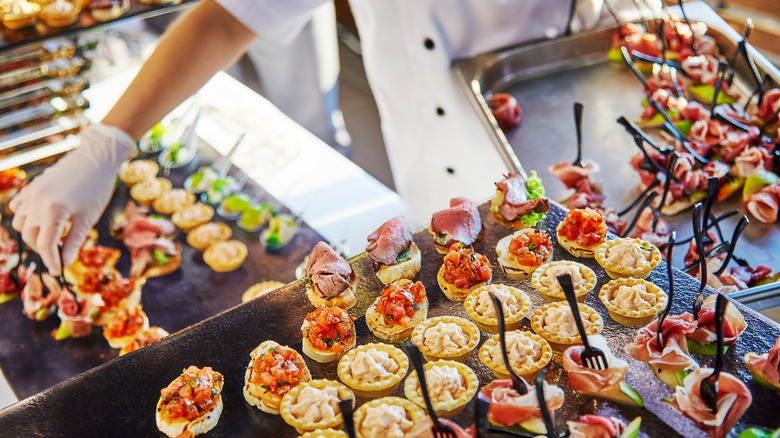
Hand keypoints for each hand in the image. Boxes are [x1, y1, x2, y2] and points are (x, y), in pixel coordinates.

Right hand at [9, 124, 136, 274]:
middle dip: (43, 248)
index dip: (51, 260)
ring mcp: (32, 192)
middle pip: (30, 236)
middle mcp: (37, 202)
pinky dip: (24, 216)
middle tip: (58, 253)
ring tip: (52, 236)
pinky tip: (39, 220)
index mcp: (54, 212)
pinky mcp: (32, 185)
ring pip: (21, 222)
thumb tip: (64, 262)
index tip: (57, 270)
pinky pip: (18, 206)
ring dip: (32, 233)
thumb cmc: (97, 189)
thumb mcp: (88, 218)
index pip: (45, 245)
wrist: (96, 159)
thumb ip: (74, 242)